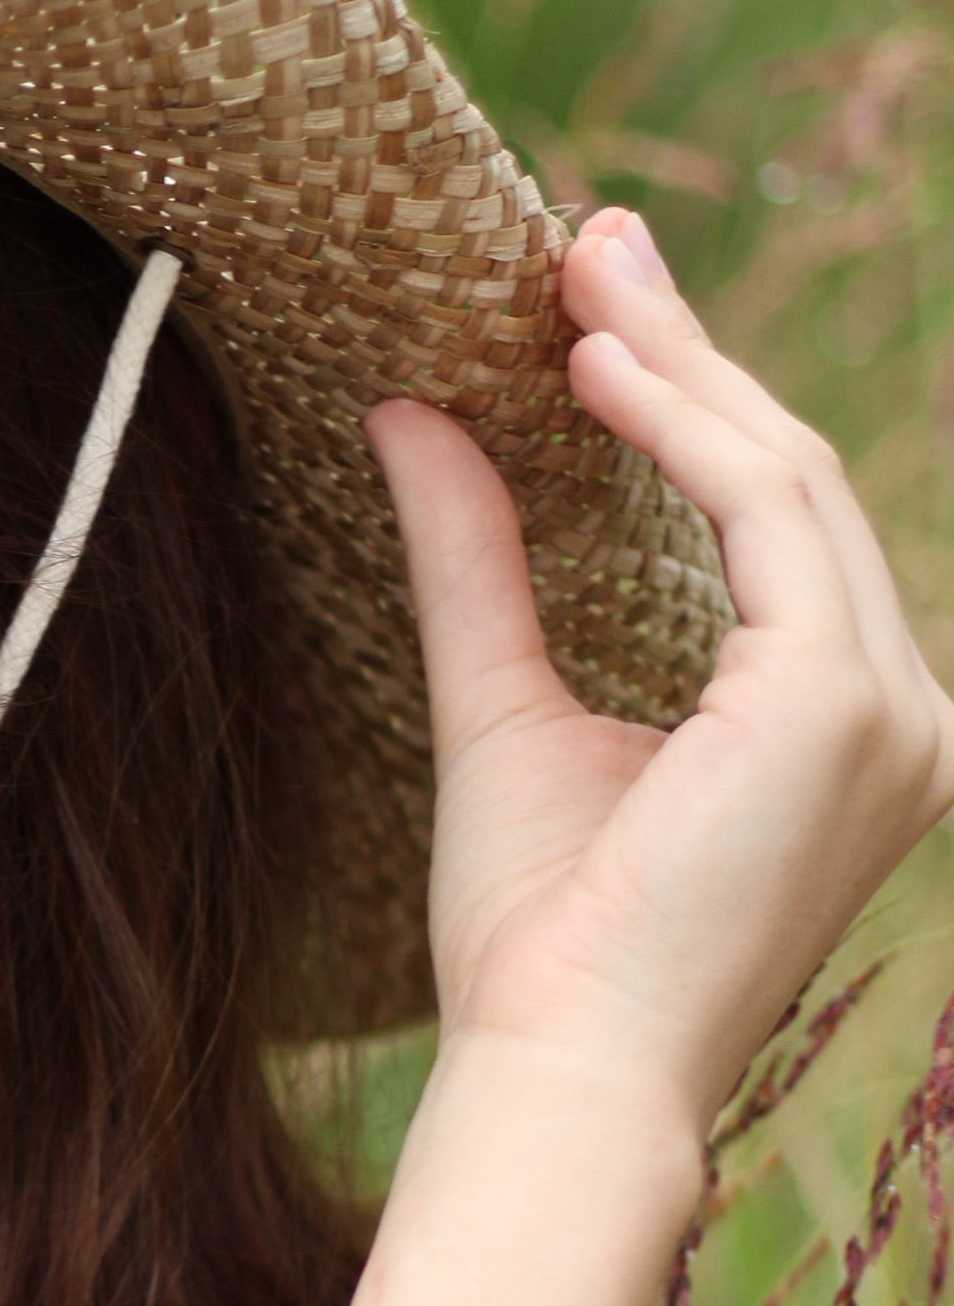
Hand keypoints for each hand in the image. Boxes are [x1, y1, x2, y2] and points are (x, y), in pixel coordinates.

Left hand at [370, 210, 953, 1135]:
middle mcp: (900, 717)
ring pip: (788, 481)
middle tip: (588, 239)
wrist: (556, 1066)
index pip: (774, 525)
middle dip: (689, 349)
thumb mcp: (502, 712)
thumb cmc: (536, 943)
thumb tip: (406, 415)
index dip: (690, 398)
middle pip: (793, 481)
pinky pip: (770, 516)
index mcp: (844, 729)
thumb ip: (475, 564)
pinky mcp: (842, 705)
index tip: (598, 302)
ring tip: (578, 276)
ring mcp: (891, 713)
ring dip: (681, 363)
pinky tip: (593, 368)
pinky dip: (683, 432)